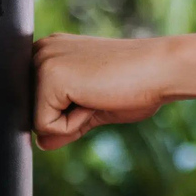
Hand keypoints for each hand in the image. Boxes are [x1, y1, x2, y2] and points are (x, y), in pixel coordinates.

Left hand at [33, 33, 169, 149]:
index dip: (69, 113)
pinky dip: (74, 124)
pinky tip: (95, 98)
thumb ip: (65, 123)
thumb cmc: (136, 84)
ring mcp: (42, 61)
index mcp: (51, 51)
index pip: (39, 105)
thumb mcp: (93, 108)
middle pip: (34, 114)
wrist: (160, 70)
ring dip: (72, 121)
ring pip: (38, 123)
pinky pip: (46, 127)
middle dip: (68, 117)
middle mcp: (41, 51)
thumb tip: (41, 144)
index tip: (97, 91)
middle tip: (100, 94)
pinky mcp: (48, 77)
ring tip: (98, 94)